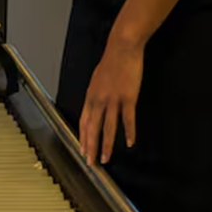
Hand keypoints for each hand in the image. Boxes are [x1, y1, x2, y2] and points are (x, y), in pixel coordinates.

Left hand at [79, 40, 143, 165]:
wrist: (121, 49)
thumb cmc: (110, 63)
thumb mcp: (96, 80)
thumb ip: (95, 95)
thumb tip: (95, 106)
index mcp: (90, 97)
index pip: (84, 122)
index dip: (83, 138)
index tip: (82, 150)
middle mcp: (98, 101)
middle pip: (93, 129)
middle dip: (91, 147)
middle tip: (90, 162)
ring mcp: (113, 100)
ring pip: (108, 128)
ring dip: (107, 145)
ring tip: (106, 158)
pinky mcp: (128, 98)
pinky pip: (127, 119)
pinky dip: (129, 132)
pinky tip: (129, 143)